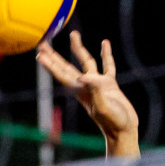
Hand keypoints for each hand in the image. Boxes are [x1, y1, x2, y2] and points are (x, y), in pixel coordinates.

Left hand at [37, 31, 138, 145]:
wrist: (124, 131)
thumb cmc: (113, 122)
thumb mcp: (103, 106)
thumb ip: (94, 90)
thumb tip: (82, 76)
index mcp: (81, 91)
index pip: (62, 74)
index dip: (50, 64)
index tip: (39, 53)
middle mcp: (86, 86)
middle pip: (66, 67)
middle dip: (54, 55)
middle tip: (43, 42)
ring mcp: (97, 84)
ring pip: (86, 62)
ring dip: (79, 49)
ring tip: (74, 34)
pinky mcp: (110, 85)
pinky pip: (107, 66)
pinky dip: (105, 54)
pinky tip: (105, 43)